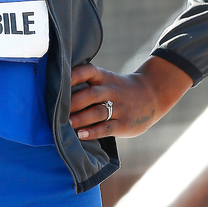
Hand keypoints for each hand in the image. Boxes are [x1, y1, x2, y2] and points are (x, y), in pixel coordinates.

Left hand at [69, 56, 193, 139]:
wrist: (152, 95)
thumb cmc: (119, 89)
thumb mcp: (107, 79)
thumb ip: (88, 83)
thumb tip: (57, 91)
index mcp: (104, 77)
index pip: (88, 71)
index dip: (73, 74)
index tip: (58, 80)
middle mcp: (111, 90)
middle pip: (90, 94)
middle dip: (72, 102)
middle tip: (55, 110)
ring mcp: (119, 107)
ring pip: (97, 112)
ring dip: (80, 118)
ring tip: (65, 124)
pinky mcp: (123, 124)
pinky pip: (106, 128)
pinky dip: (93, 132)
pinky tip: (81, 135)